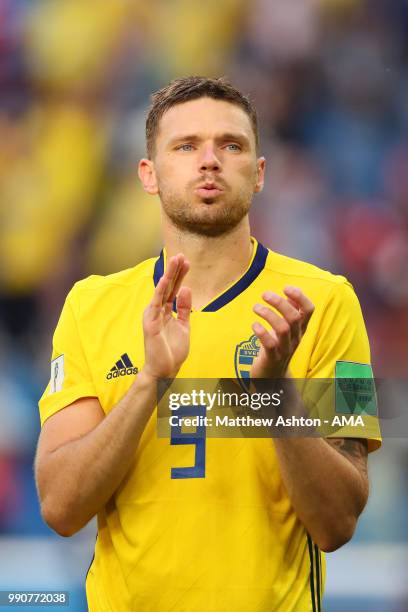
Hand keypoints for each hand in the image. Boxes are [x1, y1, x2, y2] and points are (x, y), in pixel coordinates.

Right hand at [142, 253, 191, 379]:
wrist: (166, 370)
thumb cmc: (172, 350)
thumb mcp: (183, 325)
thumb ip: (184, 308)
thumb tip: (186, 289)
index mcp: (166, 310)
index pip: (174, 289)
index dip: (180, 275)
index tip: (187, 261)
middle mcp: (158, 310)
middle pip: (168, 286)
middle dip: (174, 270)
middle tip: (181, 255)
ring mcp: (153, 315)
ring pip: (161, 291)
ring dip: (168, 275)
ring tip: (174, 260)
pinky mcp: (150, 322)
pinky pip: (156, 304)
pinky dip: (160, 291)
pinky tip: (165, 279)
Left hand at [250, 287, 313, 378]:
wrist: (272, 376)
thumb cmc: (277, 346)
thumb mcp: (287, 329)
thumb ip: (291, 312)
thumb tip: (290, 293)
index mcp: (301, 329)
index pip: (309, 310)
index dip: (300, 296)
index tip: (285, 287)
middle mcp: (296, 338)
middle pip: (294, 317)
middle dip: (279, 302)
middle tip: (264, 294)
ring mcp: (285, 349)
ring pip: (283, 329)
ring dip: (268, 314)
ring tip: (256, 307)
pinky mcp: (272, 358)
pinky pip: (269, 344)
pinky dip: (261, 332)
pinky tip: (254, 325)